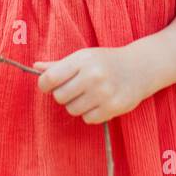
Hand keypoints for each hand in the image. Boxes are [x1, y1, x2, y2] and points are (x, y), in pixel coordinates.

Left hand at [34, 46, 150, 124]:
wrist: (140, 68)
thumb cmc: (105, 61)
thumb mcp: (83, 57)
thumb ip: (58, 64)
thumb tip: (35, 67)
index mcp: (82, 59)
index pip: (50, 78)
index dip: (44, 84)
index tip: (48, 85)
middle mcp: (93, 75)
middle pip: (59, 97)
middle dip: (64, 95)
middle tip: (75, 89)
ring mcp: (104, 92)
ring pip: (72, 110)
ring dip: (77, 105)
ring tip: (89, 95)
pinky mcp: (113, 107)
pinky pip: (88, 119)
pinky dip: (90, 113)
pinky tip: (99, 103)